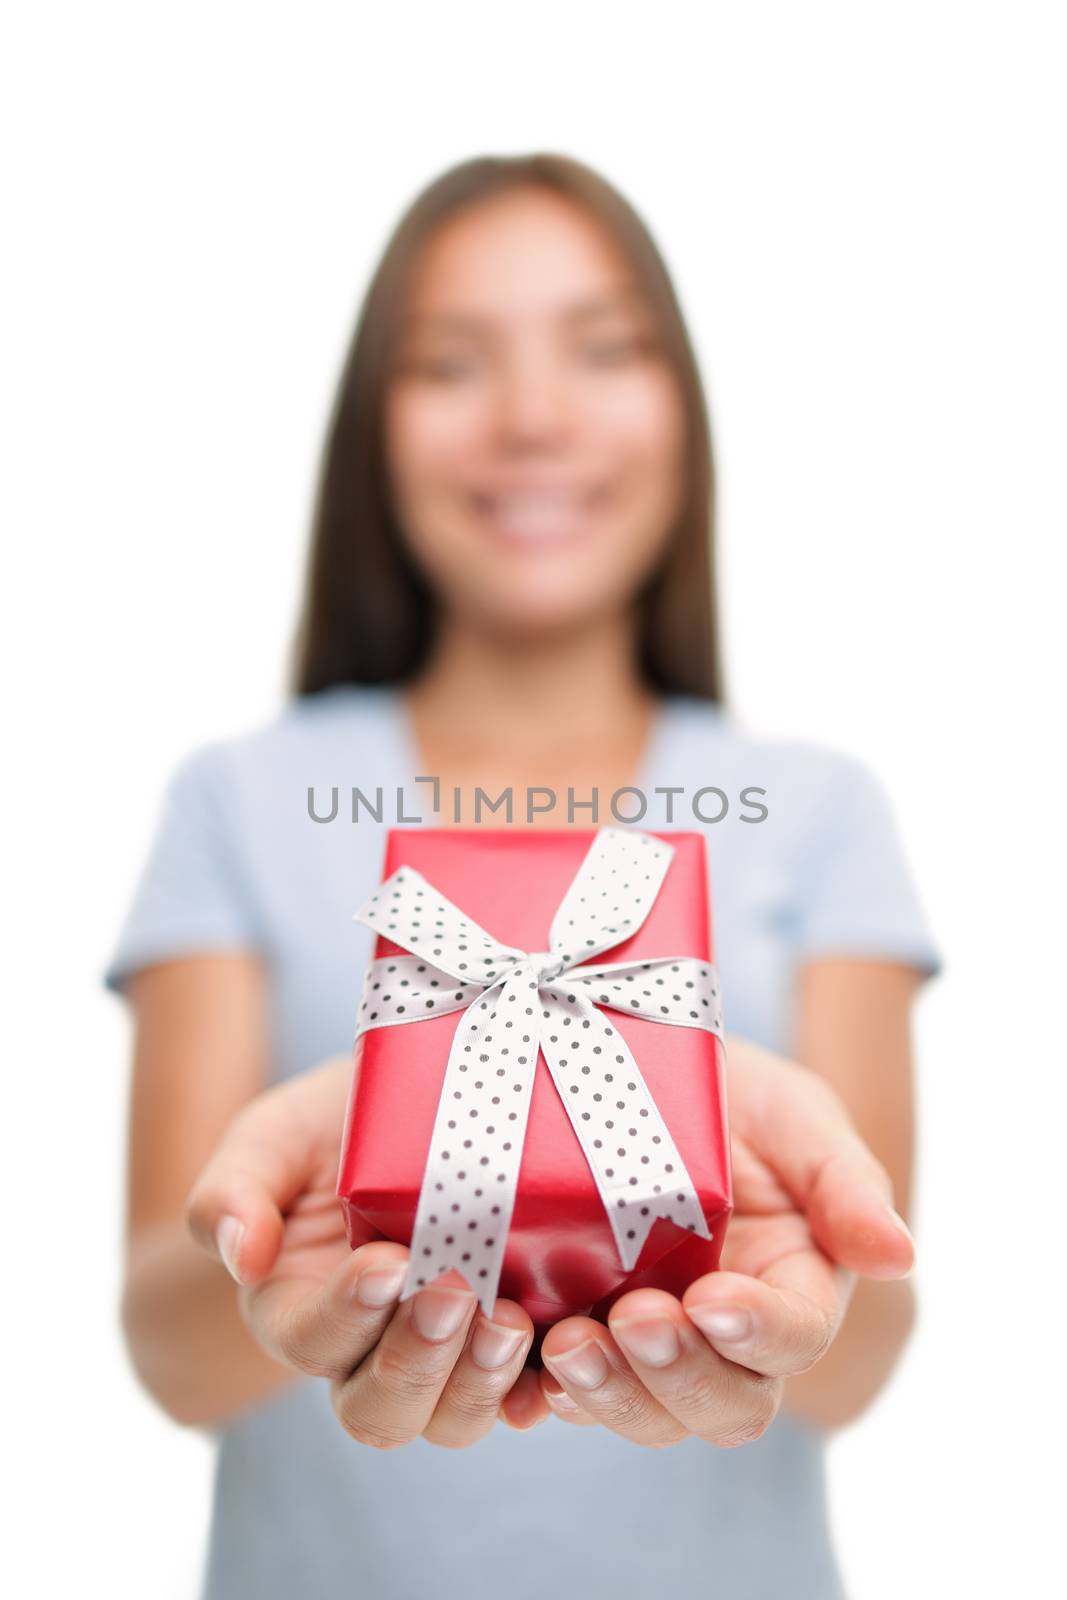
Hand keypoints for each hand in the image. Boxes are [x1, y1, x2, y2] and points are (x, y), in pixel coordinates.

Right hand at [185, 1056, 548, 1446]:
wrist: (414, 1110)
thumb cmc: (334, 1126)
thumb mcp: (273, 1137)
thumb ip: (235, 1187)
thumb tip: (237, 1254)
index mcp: (299, 1312)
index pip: (312, 1342)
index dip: (346, 1316)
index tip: (386, 1261)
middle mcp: (369, 1354)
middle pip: (382, 1410)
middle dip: (418, 1361)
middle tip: (455, 1290)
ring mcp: (446, 1355)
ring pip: (454, 1417)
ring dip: (481, 1381)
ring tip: (510, 1319)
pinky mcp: (512, 1343)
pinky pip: (527, 1394)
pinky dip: (544, 1390)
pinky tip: (566, 1356)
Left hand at [537, 1036, 914, 1444]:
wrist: (644, 1070)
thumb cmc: (739, 1098)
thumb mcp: (797, 1118)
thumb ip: (845, 1181)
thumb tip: (898, 1253)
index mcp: (791, 1294)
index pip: (792, 1340)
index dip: (758, 1335)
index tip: (713, 1300)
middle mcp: (720, 1339)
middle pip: (717, 1405)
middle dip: (674, 1377)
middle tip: (630, 1321)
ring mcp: (644, 1341)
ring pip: (640, 1411)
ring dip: (605, 1394)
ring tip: (565, 1345)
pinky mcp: (573, 1327)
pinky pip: (557, 1391)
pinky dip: (534, 1393)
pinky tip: (508, 1370)